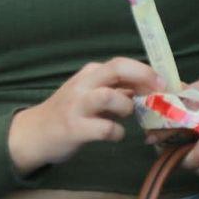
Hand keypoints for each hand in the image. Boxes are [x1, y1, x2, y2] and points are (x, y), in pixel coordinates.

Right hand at [8, 58, 163, 176]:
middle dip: (144, 76)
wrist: (34, 133)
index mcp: (90, 74)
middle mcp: (84, 84)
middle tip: (160, 92)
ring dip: (126, 106)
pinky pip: (105, 128)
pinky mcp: (74, 128)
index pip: (122, 63)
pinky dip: (117, 133)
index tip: (164, 84)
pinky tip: (114, 135)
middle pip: (117, 68)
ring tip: (128, 117)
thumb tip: (148, 90)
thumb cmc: (68, 113)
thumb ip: (117, 91)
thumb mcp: (92, 95)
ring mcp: (77, 105)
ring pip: (109, 96)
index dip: (147, 71)